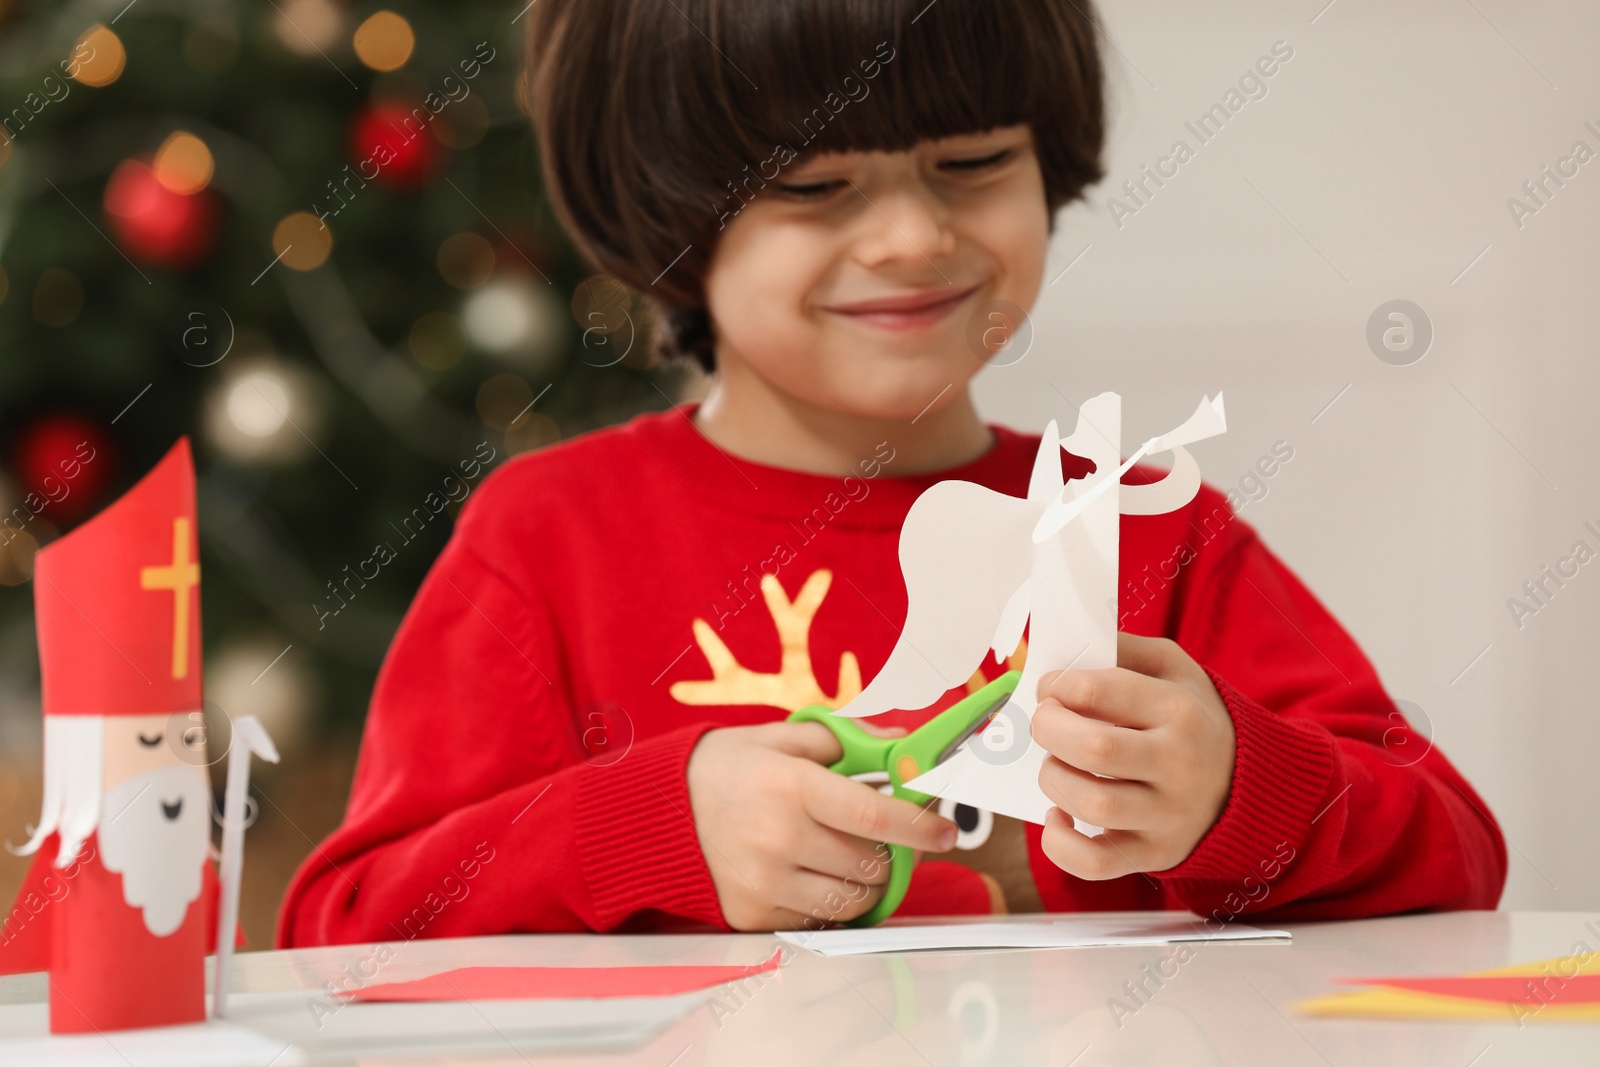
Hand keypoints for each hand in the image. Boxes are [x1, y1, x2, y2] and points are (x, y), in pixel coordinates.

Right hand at [686, 721, 958, 930]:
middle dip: (888, 853)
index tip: (945, 832)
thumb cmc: (725, 769)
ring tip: (847, 857)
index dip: (919, 826)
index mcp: (790, 787)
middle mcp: (778, 838)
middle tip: (882, 838)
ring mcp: (764, 883)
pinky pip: (817, 919)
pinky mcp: (752, 915)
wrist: (656, 814)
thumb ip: (845, 739)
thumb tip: (902, 745)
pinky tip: (809, 874)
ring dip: (863, 882)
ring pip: (850, 899)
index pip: (874, 814)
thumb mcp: (780, 738)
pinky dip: (827, 900)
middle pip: (869, 863)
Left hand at [1030, 632, 1235, 878]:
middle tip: (1045, 723)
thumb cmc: (1193, 719)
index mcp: (1180, 710)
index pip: (1097, 690)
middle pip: (1093, 748)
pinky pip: (1094, 863)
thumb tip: (1066, 649)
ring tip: (1058, 765)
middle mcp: (1179, 764)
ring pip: (1091, 805)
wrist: (1248, 784)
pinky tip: (1058, 816)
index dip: (1057, 686)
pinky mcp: (1155, 854)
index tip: (1051, 688)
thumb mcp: (1174, 669)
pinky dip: (1060, 844)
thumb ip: (1122, 650)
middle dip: (1049, 730)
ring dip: (1054, 780)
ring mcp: (1168, 815)